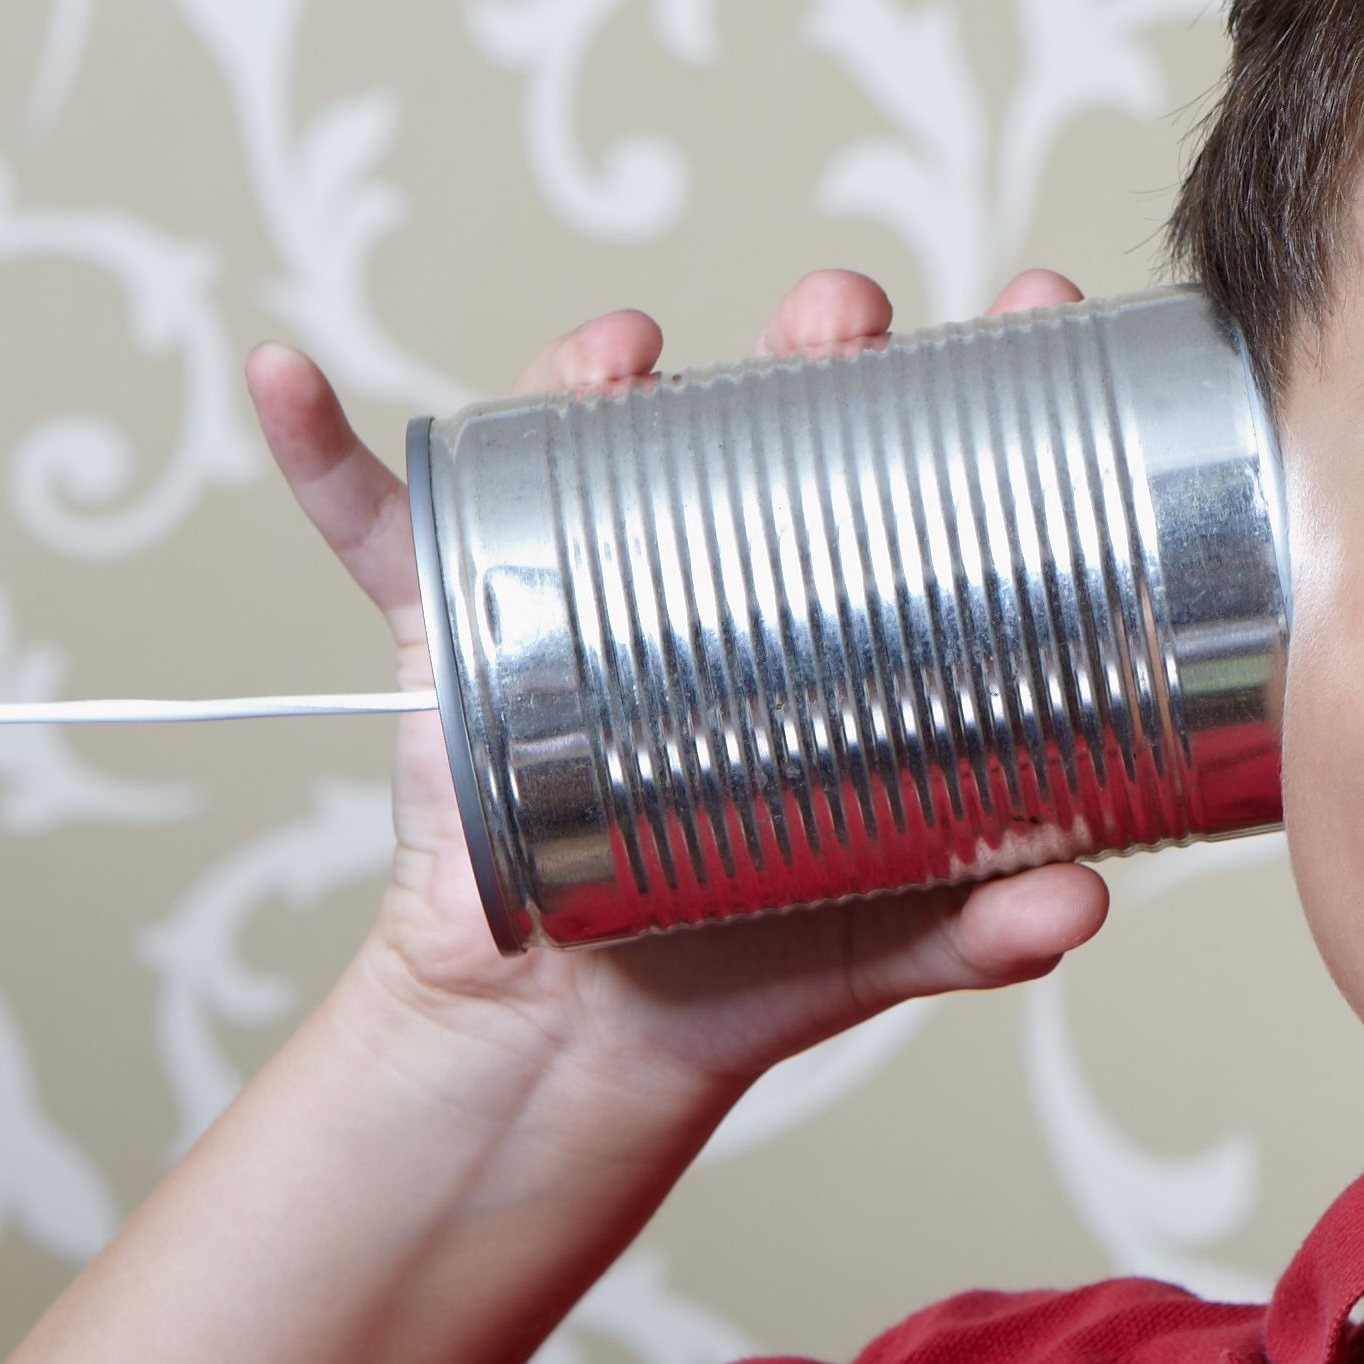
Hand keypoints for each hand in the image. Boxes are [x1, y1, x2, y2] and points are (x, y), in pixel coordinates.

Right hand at [247, 268, 1118, 1095]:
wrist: (583, 1048)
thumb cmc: (746, 960)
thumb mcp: (883, 941)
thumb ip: (983, 926)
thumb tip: (1078, 903)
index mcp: (836, 610)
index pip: (921, 466)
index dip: (979, 382)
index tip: (1035, 315)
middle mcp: (707, 565)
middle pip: (767, 414)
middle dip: (813, 342)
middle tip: (843, 320)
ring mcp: (572, 581)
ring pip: (584, 436)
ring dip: (596, 362)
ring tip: (623, 345)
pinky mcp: (453, 630)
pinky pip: (368, 522)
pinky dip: (317, 446)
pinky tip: (286, 381)